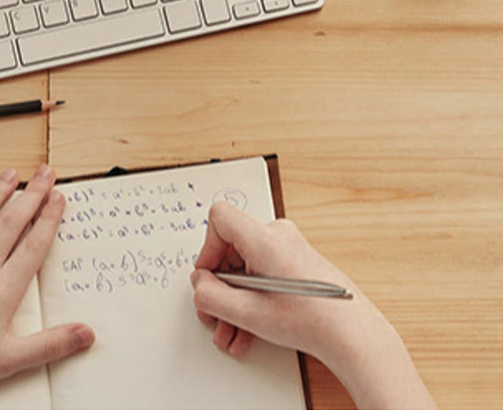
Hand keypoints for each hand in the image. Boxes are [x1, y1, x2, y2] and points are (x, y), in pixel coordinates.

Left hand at [0, 166, 94, 409]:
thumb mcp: (11, 359)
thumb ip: (52, 344)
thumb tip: (87, 334)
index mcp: (2, 289)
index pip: (33, 245)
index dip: (48, 218)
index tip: (58, 197)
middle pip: (10, 223)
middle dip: (31, 195)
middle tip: (45, 173)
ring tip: (10, 174)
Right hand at [189, 202, 435, 408]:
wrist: (354, 336)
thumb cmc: (312, 322)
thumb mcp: (250, 314)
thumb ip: (212, 296)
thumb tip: (199, 284)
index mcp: (266, 239)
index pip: (220, 218)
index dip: (207, 248)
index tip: (210, 277)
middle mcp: (278, 235)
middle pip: (231, 247)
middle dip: (220, 285)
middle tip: (215, 315)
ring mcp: (289, 246)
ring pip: (245, 266)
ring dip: (234, 299)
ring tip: (232, 332)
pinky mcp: (295, 260)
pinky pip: (261, 271)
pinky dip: (252, 297)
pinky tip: (248, 329)